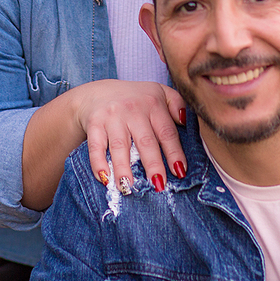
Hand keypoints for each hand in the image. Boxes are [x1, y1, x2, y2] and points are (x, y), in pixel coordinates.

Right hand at [72, 80, 188, 195]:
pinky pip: (96, 146)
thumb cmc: (135, 98)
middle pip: (145, 141)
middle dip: (153, 164)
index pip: (166, 132)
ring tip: (128, 188)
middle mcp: (133, 109)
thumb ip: (177, 103)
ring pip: (120, 146)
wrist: (97, 92)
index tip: (180, 172)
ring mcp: (112, 117)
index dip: (174, 153)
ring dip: (123, 169)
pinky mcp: (94, 124)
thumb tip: (185, 121)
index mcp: (153, 104)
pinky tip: (104, 178)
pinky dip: (98, 163)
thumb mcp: (159, 92)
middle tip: (158, 185)